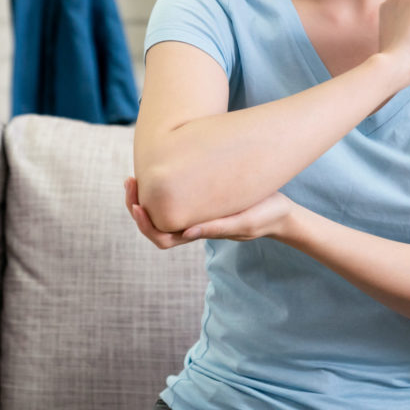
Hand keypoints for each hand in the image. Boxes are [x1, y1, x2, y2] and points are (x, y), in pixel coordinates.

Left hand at [124, 176, 296, 247]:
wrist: (280, 212)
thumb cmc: (265, 217)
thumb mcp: (244, 222)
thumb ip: (217, 228)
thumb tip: (186, 233)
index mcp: (200, 233)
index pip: (162, 238)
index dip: (144, 224)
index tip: (138, 203)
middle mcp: (193, 225)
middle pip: (154, 226)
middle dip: (136, 207)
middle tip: (130, 182)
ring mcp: (196, 214)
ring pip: (160, 213)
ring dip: (144, 197)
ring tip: (135, 177)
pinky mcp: (201, 201)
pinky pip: (173, 200)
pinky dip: (159, 190)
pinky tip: (157, 172)